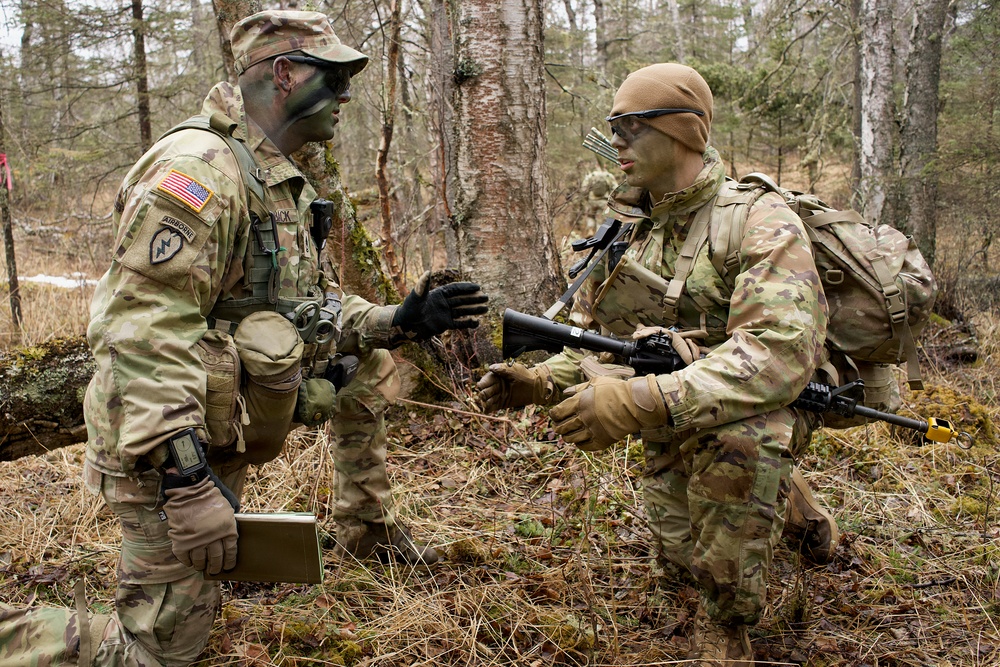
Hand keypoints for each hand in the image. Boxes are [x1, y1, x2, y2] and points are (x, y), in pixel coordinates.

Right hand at [163, 476, 238, 574]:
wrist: (190, 489)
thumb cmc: (210, 497)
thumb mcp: (227, 509)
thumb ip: (229, 524)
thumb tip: (229, 539)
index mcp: (227, 529)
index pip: (230, 552)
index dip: (229, 561)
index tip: (228, 567)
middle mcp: (213, 537)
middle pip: (216, 558)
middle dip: (216, 567)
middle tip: (215, 570)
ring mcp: (196, 540)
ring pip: (200, 560)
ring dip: (201, 565)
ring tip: (201, 567)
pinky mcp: (181, 540)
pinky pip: (184, 557)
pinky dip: (187, 561)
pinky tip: (189, 562)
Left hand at [392, 271, 488, 341]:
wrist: (404, 326)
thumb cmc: (408, 309)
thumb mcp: (416, 297)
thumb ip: (423, 285)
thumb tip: (428, 271)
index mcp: (438, 294)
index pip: (455, 289)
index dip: (466, 288)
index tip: (478, 287)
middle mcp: (443, 303)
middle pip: (462, 299)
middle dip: (474, 298)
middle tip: (486, 297)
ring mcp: (445, 314)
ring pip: (463, 311)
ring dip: (474, 310)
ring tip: (486, 309)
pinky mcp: (445, 325)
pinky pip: (459, 323)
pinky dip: (468, 323)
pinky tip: (477, 323)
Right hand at [476, 362, 555, 410]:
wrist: (536, 387)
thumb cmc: (525, 376)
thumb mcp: (514, 370)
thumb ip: (502, 369)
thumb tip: (491, 368)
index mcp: (496, 377)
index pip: (485, 381)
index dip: (483, 384)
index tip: (482, 386)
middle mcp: (496, 386)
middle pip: (484, 391)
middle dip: (484, 393)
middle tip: (487, 395)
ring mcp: (499, 395)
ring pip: (486, 400)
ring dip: (485, 402)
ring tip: (488, 403)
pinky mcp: (502, 403)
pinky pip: (492, 407)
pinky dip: (488, 408)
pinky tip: (486, 409)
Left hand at [549, 375, 668, 451]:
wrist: (635, 403)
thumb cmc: (616, 390)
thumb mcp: (595, 383)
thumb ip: (578, 388)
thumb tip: (565, 392)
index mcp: (580, 402)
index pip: (558, 413)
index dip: (554, 415)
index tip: (555, 415)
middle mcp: (583, 417)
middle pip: (562, 427)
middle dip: (558, 427)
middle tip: (559, 426)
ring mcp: (592, 430)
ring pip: (570, 438)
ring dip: (567, 437)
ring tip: (568, 434)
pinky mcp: (601, 441)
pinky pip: (584, 446)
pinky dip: (579, 444)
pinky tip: (580, 440)